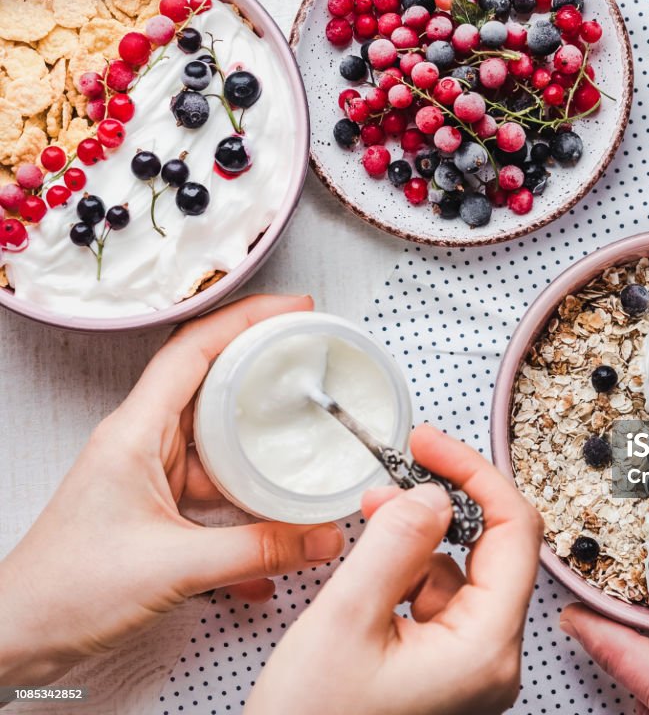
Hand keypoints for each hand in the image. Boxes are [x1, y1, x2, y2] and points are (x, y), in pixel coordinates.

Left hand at [0, 294, 345, 685]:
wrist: (23, 634)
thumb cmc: (67, 591)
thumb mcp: (175, 567)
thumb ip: (259, 552)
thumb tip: (324, 538)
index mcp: (135, 433)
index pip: (193, 349)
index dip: (246, 319)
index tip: (293, 309)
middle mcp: (143, 442)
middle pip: (210, 377)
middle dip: (263, 361)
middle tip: (309, 355)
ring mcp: (151, 471)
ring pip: (217, 431)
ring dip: (261, 430)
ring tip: (308, 427)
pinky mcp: (160, 503)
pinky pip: (215, 478)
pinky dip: (250, 489)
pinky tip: (279, 518)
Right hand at [246, 424, 542, 714]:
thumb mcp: (344, 621)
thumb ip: (394, 545)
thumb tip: (433, 493)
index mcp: (486, 649)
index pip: (516, 532)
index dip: (475, 474)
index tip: (430, 444)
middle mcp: (491, 659)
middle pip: (494, 549)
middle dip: (445, 501)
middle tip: (400, 466)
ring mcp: (470, 668)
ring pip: (462, 572)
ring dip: (421, 536)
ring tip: (373, 514)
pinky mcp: (445, 671)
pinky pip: (440, 600)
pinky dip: (409, 571)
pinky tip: (375, 562)